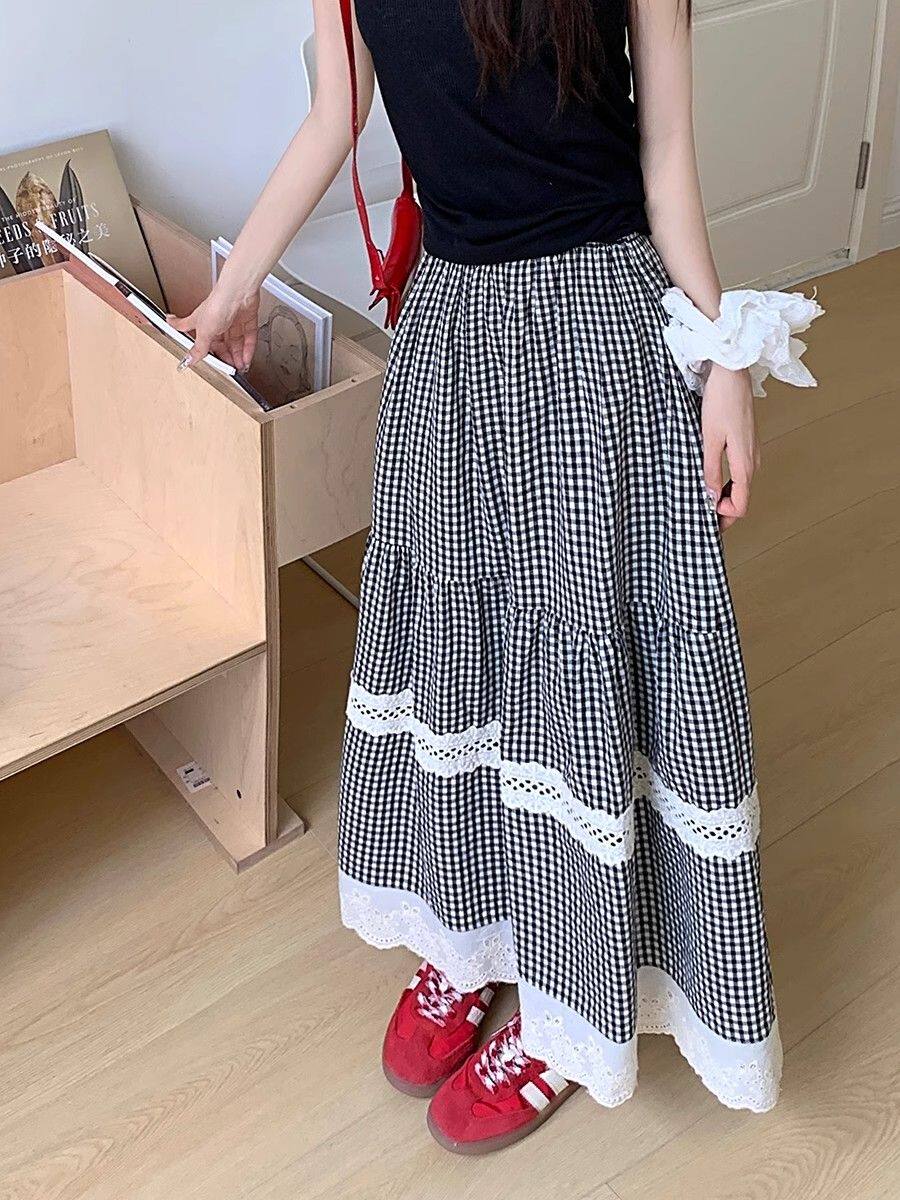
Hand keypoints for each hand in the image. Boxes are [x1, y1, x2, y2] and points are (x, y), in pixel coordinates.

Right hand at [169, 286, 260, 371]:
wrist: (238, 293)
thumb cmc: (218, 305)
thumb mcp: (205, 332)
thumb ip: (199, 348)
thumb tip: (190, 359)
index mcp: (199, 321)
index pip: (184, 325)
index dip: (176, 325)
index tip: (170, 324)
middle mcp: (215, 320)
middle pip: (217, 342)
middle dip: (223, 356)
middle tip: (226, 367)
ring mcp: (231, 320)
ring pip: (234, 342)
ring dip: (237, 356)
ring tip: (239, 367)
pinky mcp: (246, 320)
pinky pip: (247, 338)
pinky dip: (247, 350)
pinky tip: (247, 359)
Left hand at [701, 363, 759, 531]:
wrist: (733, 373)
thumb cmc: (720, 402)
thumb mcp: (709, 439)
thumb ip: (709, 469)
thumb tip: (708, 496)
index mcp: (745, 463)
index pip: (740, 504)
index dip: (724, 518)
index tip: (705, 522)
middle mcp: (753, 460)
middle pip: (742, 498)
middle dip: (723, 511)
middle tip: (700, 517)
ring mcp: (752, 451)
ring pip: (741, 485)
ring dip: (725, 496)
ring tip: (702, 501)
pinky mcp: (747, 442)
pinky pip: (740, 472)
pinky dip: (727, 482)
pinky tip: (711, 480)